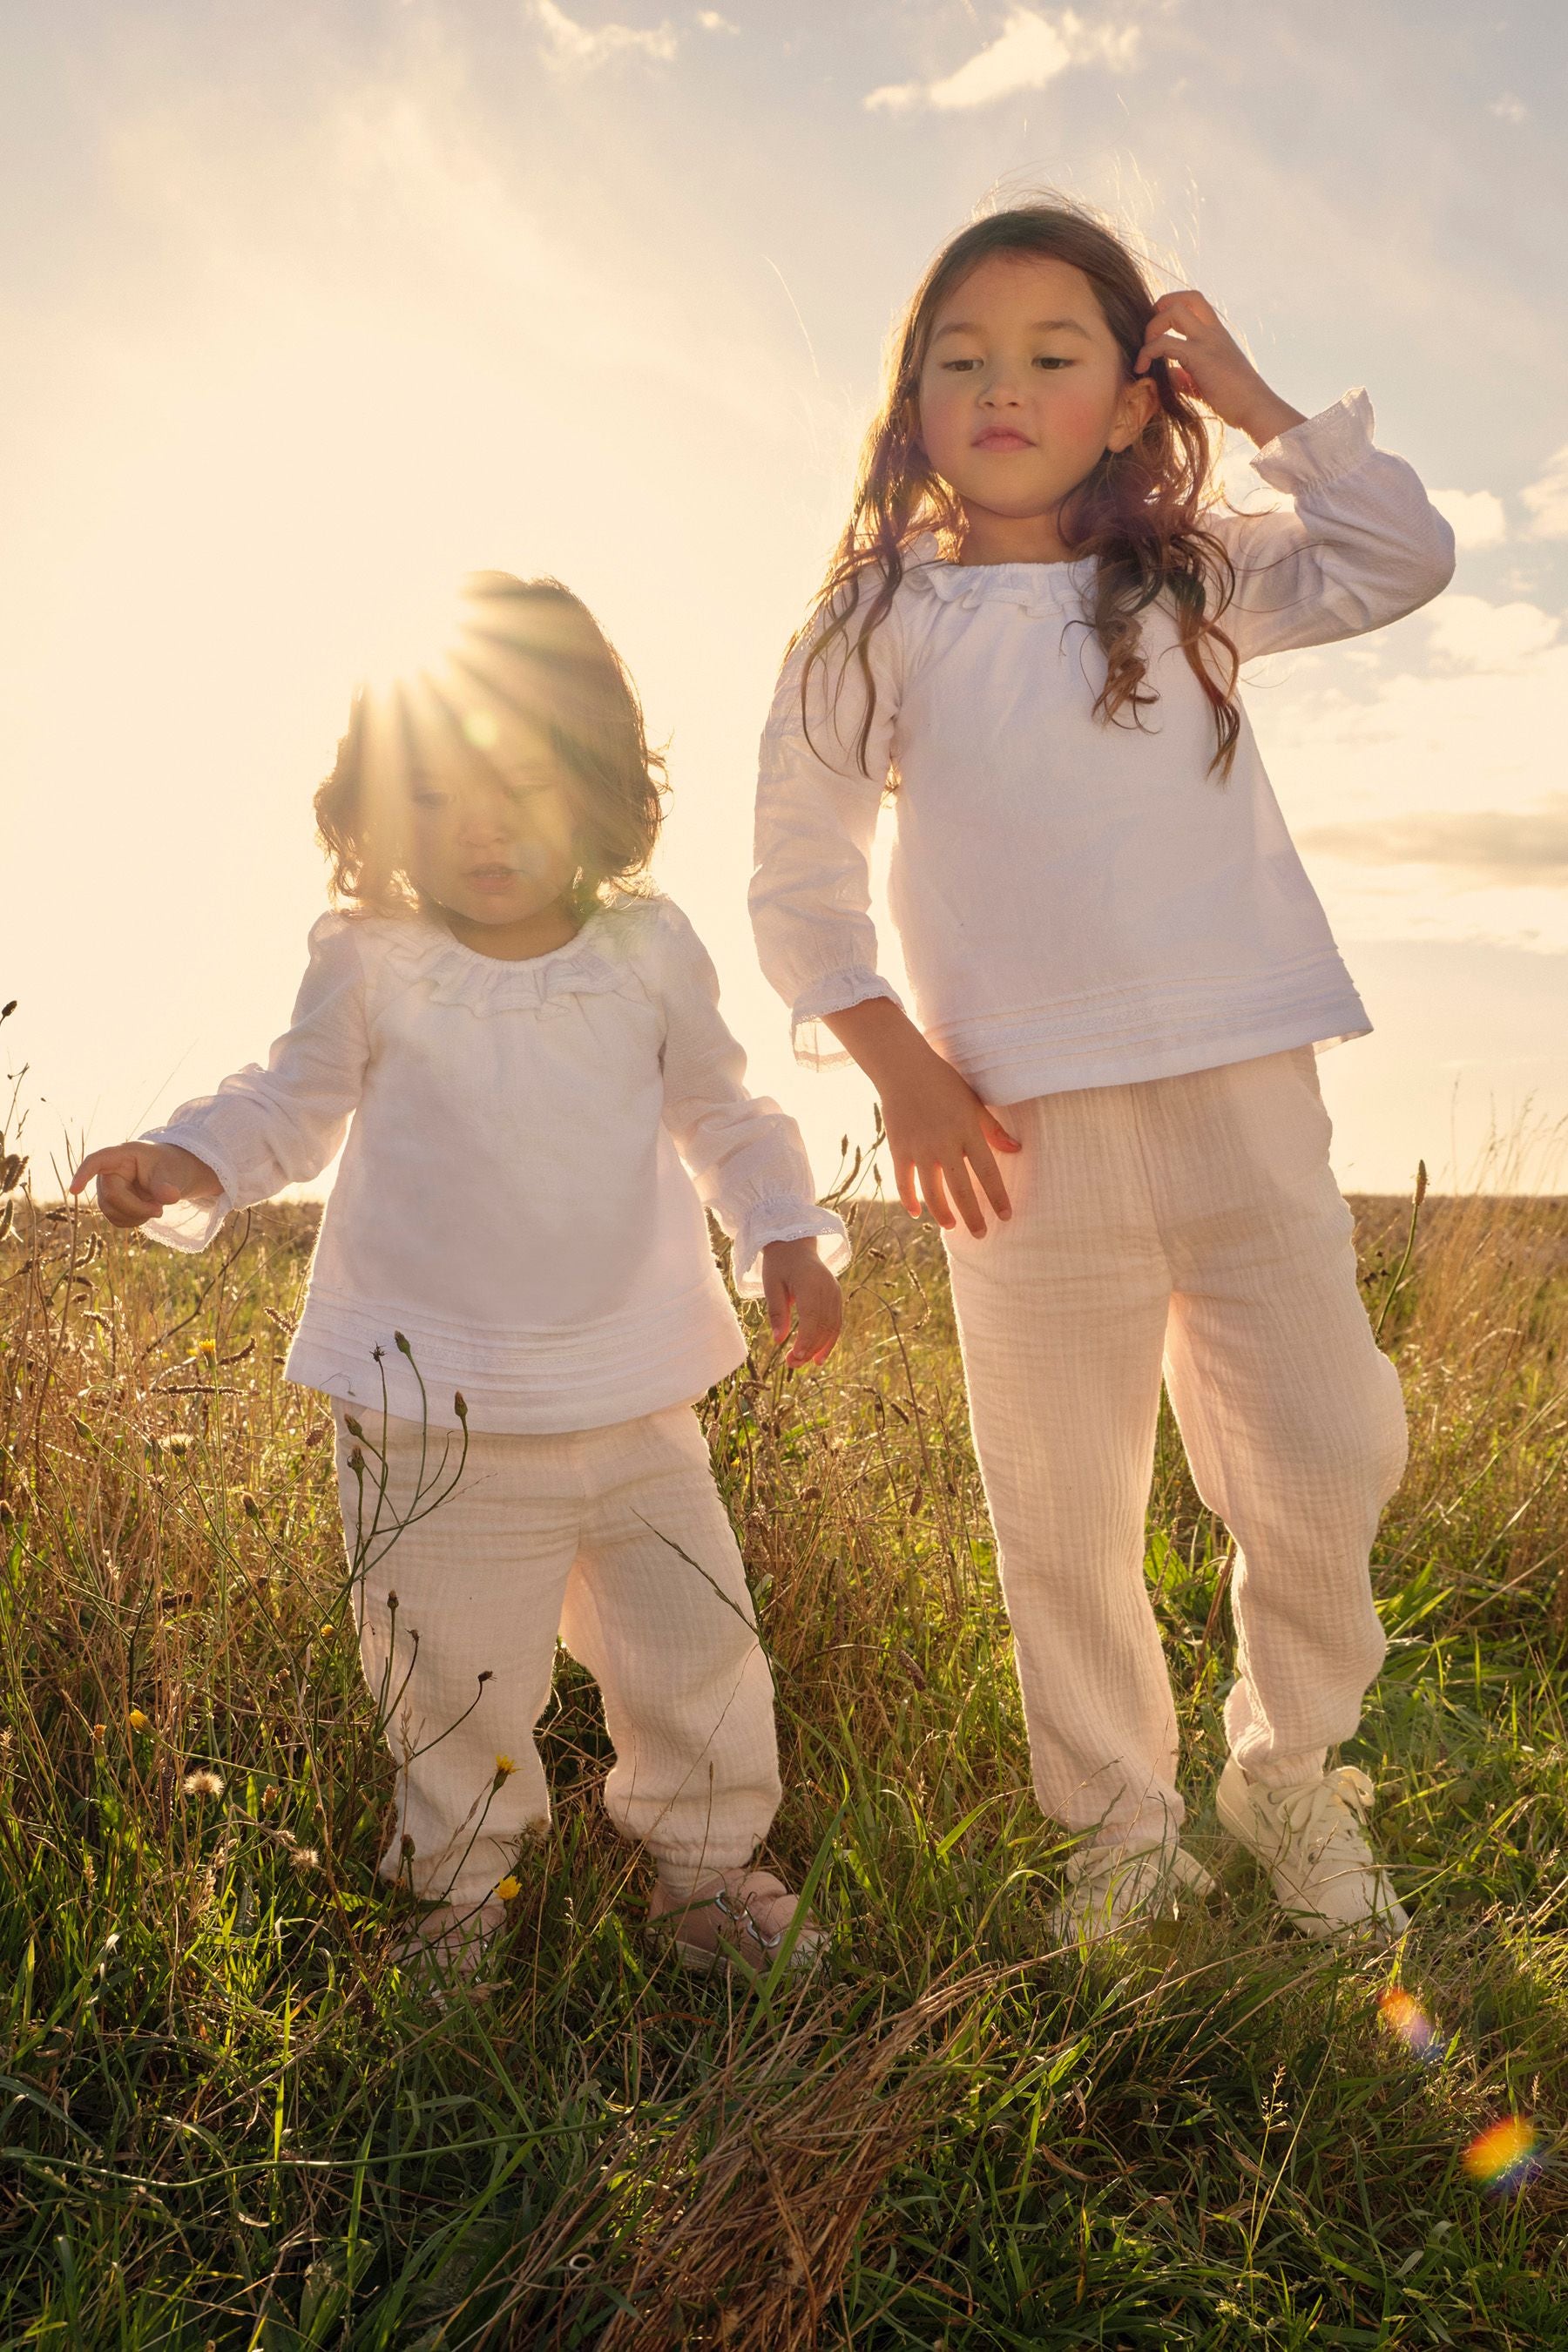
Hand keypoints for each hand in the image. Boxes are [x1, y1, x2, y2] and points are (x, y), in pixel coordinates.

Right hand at [70, 1140, 220, 1229]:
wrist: (169, 1175)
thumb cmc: (167, 1166)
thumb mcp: (171, 1171)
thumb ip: (167, 1185)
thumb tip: (170, 1197)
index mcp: (121, 1155)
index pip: (95, 1161)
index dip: (83, 1175)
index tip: (73, 1191)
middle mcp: (108, 1172)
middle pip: (111, 1196)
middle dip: (136, 1208)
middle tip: (160, 1210)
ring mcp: (106, 1189)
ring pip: (111, 1211)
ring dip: (136, 1216)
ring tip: (156, 1208)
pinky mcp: (110, 1204)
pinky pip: (115, 1219)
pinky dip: (133, 1221)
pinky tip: (146, 1212)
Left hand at [760, 1238, 842, 1366]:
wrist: (795, 1243)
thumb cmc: (779, 1264)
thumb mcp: (771, 1285)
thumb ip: (777, 1312)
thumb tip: (778, 1341)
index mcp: (810, 1284)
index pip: (812, 1320)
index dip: (805, 1342)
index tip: (792, 1358)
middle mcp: (827, 1288)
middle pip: (824, 1326)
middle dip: (810, 1349)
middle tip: (792, 1364)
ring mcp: (835, 1292)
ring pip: (833, 1327)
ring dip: (821, 1348)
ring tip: (806, 1363)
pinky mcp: (836, 1295)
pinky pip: (836, 1322)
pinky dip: (830, 1339)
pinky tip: (820, 1355)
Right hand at [824, 999, 1019, 1238]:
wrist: (903, 1068)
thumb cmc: (944, 1083)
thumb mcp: (974, 1102)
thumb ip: (993, 1129)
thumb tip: (1017, 1150)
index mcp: (967, 1130)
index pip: (987, 1172)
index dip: (998, 1196)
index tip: (1006, 1216)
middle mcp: (944, 1142)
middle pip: (961, 1189)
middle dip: (973, 1215)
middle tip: (981, 1234)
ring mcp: (919, 1147)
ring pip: (932, 1191)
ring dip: (943, 1212)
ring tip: (951, 1225)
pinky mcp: (899, 1148)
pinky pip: (904, 1182)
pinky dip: (910, 1199)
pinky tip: (918, 1212)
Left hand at [1135, 289, 1304, 445]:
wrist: (1255, 409)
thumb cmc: (1236, 400)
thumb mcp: (1207, 384)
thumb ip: (1186, 377)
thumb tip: (1169, 376)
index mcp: (1218, 335)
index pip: (1196, 302)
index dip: (1174, 304)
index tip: (1159, 327)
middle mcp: (1214, 332)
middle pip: (1187, 298)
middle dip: (1161, 307)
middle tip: (1149, 334)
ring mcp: (1207, 341)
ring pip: (1174, 312)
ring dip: (1152, 328)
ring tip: (1144, 353)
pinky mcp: (1199, 357)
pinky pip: (1165, 343)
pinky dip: (1147, 352)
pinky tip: (1142, 368)